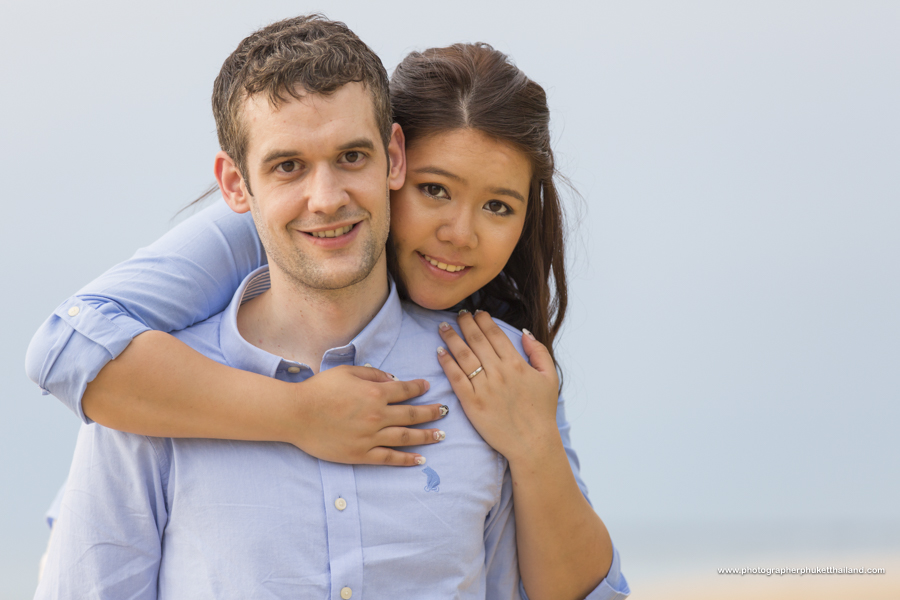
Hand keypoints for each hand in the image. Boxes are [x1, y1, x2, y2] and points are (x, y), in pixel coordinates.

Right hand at [287, 365, 446, 465]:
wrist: (297, 414)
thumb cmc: (320, 389)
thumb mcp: (347, 372)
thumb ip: (373, 374)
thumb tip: (394, 379)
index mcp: (375, 393)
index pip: (405, 390)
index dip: (419, 387)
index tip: (428, 387)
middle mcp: (377, 416)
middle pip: (412, 414)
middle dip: (431, 412)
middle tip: (445, 412)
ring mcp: (370, 437)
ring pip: (406, 437)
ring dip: (426, 436)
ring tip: (440, 436)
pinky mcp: (360, 454)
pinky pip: (389, 458)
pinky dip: (406, 459)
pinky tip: (420, 459)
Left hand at [436, 311, 559, 464]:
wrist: (532, 443)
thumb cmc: (542, 411)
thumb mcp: (550, 377)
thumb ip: (538, 352)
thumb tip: (524, 332)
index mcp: (516, 363)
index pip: (495, 333)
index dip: (483, 320)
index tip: (476, 313)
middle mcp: (499, 372)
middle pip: (476, 339)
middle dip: (465, 323)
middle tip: (457, 314)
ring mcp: (484, 387)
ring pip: (463, 355)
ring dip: (451, 338)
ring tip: (443, 326)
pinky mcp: (472, 403)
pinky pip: (456, 378)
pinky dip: (446, 362)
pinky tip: (439, 351)